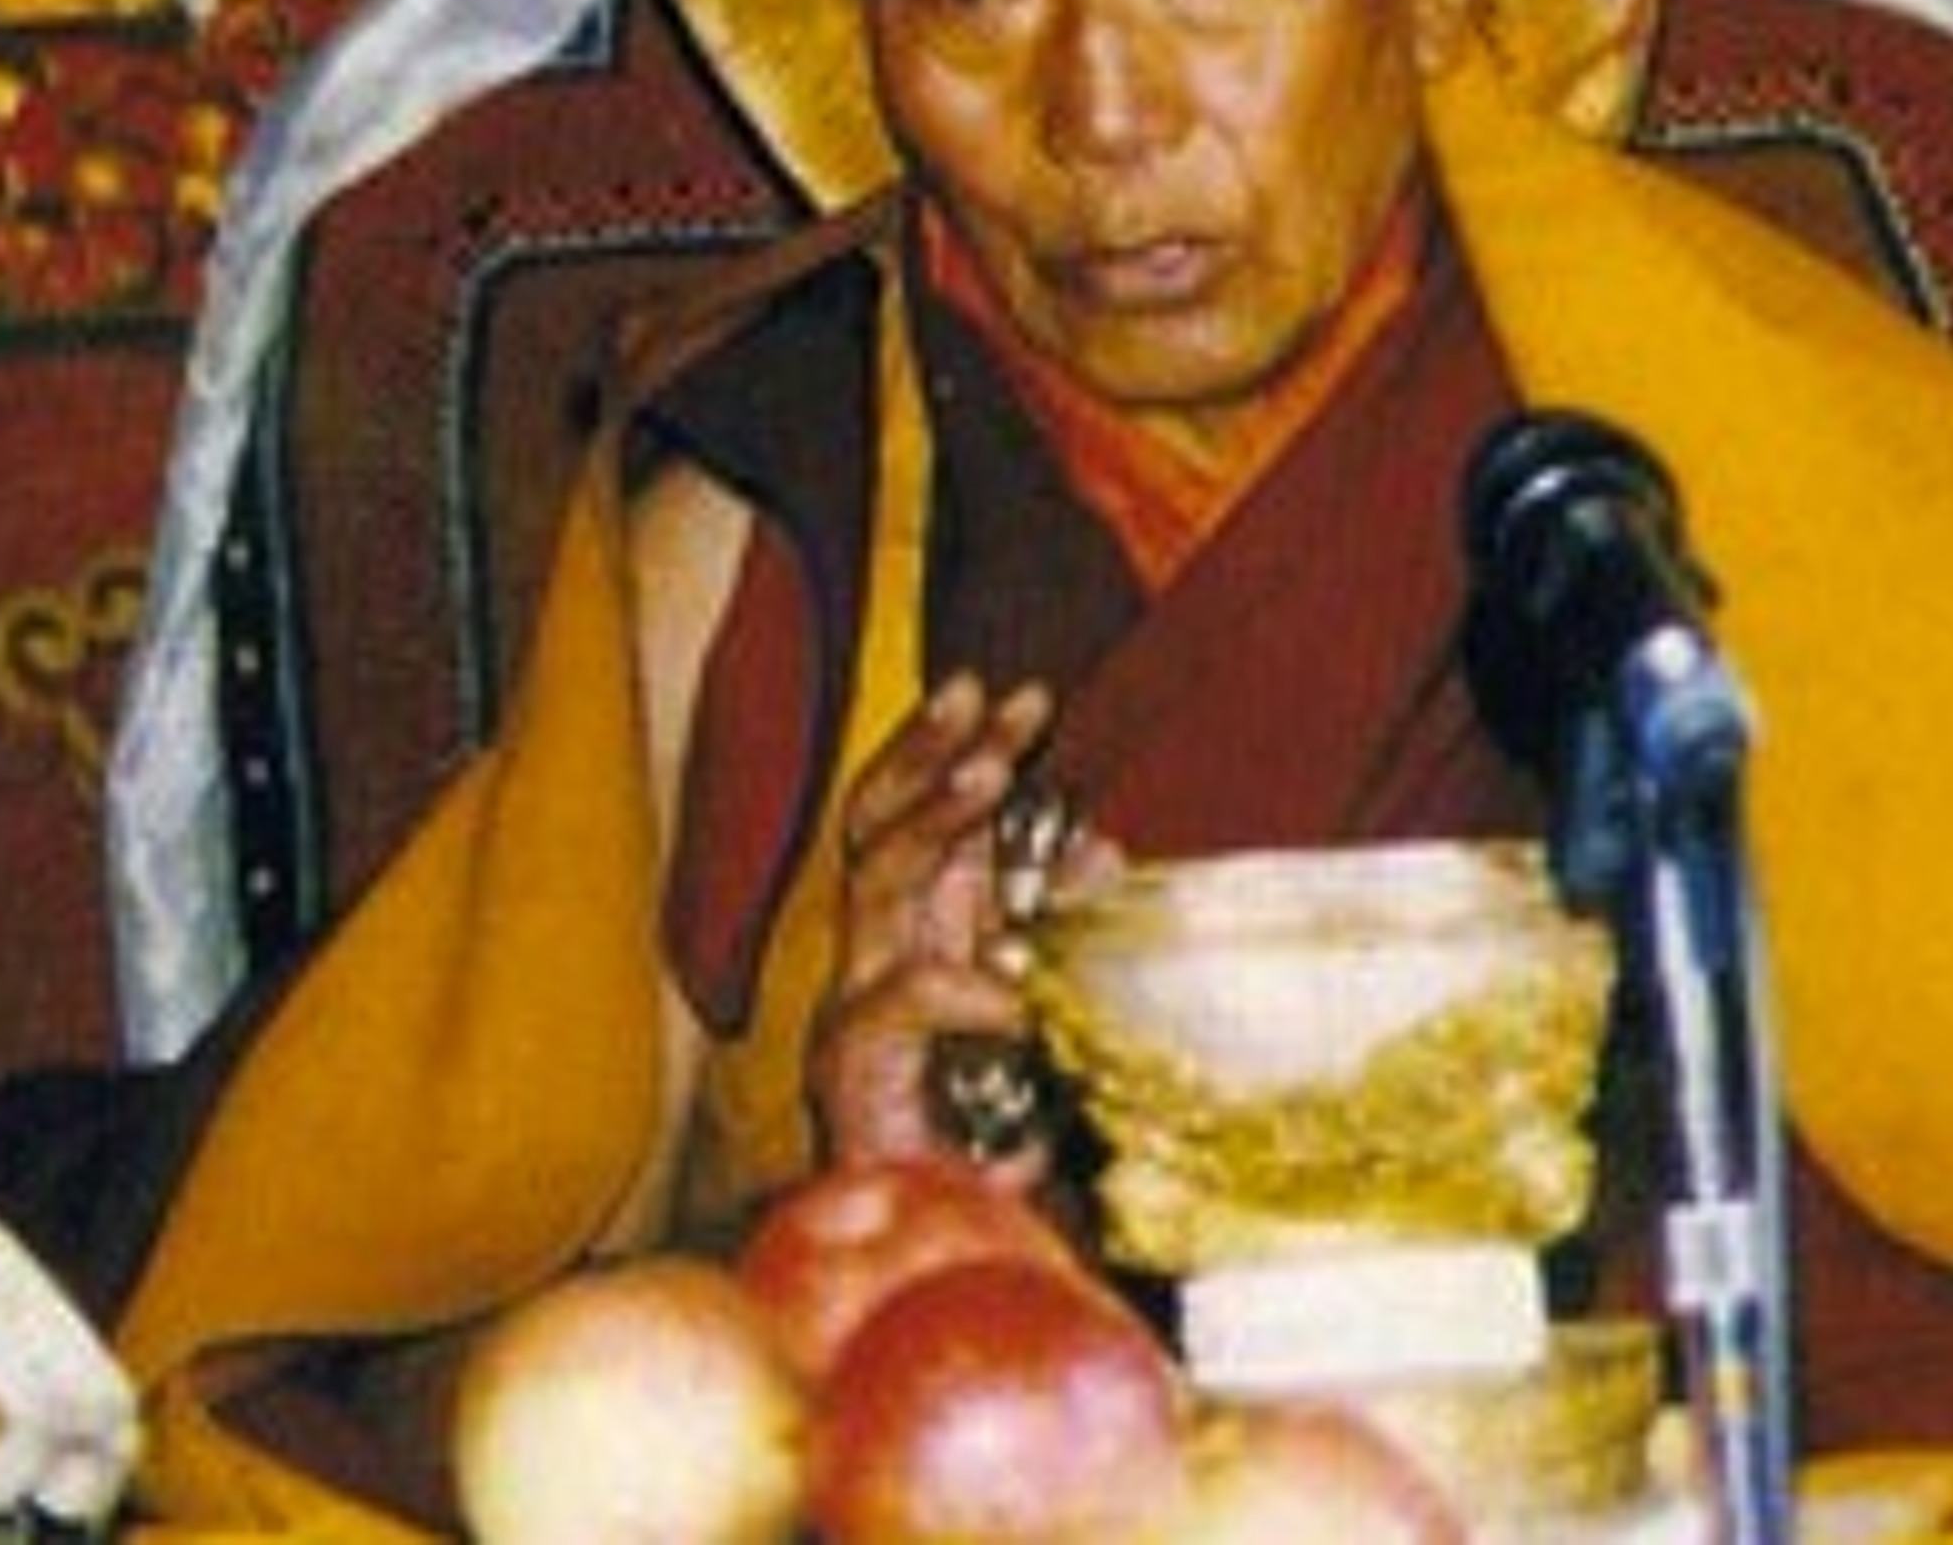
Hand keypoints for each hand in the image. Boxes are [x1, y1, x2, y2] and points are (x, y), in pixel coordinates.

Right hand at [809, 673, 1056, 1178]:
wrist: (965, 1254)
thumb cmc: (1017, 1132)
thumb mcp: (1062, 1007)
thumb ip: (1068, 929)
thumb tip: (1102, 852)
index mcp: (927, 928)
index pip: (926, 812)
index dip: (965, 748)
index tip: (1022, 698)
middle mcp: (881, 952)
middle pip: (881, 820)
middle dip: (937, 751)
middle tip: (991, 699)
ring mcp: (856, 1005)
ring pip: (873, 875)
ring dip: (932, 814)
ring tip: (988, 776)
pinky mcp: (850, 1068)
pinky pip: (902, 996)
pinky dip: (966, 983)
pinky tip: (1018, 989)